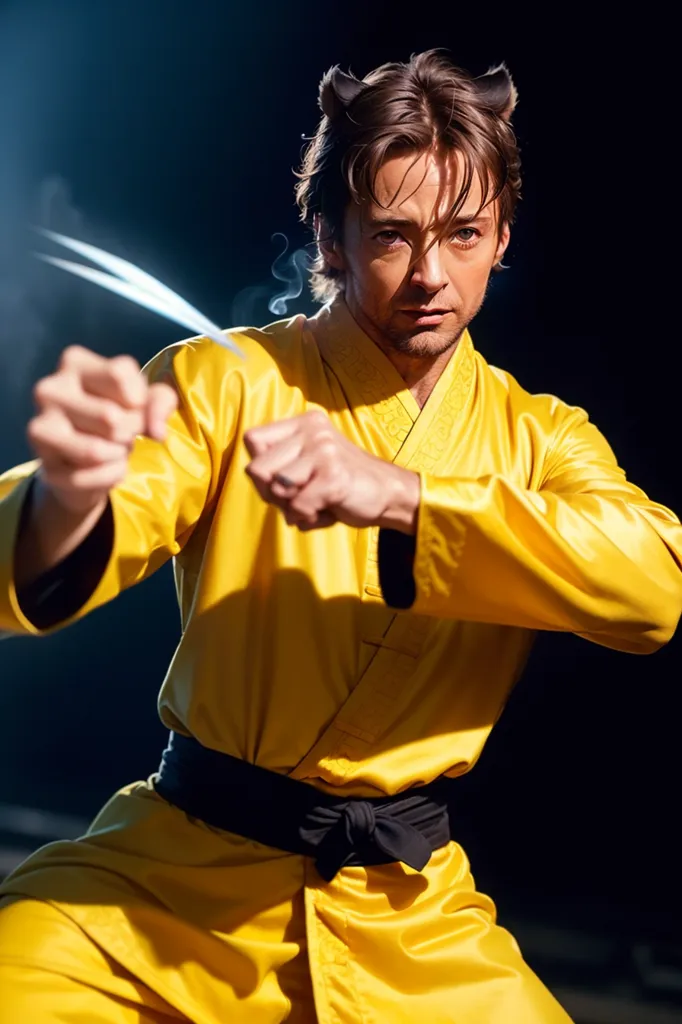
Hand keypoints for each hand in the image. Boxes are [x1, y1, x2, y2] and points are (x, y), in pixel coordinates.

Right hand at [27, 345, 177, 514]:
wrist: (87, 461)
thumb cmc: (119, 417)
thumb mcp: (147, 400)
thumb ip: (161, 402)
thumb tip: (156, 432)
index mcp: (74, 362)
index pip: (120, 374)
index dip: (138, 398)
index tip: (133, 407)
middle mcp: (50, 389)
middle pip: (110, 417)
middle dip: (130, 432)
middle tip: (123, 434)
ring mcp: (40, 426)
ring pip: (96, 450)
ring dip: (119, 456)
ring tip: (114, 449)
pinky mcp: (45, 465)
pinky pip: (90, 477)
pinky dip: (111, 477)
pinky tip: (104, 469)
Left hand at [244, 410, 419, 531]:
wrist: (388, 494)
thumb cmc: (340, 483)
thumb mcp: (306, 466)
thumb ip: (276, 468)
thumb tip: (255, 475)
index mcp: (303, 423)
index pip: (252, 440)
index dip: (260, 468)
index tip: (282, 480)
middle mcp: (312, 430)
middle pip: (257, 468)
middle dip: (271, 493)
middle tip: (299, 496)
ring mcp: (324, 450)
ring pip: (276, 488)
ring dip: (291, 506)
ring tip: (315, 502)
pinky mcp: (334, 475)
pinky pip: (298, 506)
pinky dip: (308, 517)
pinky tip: (327, 510)